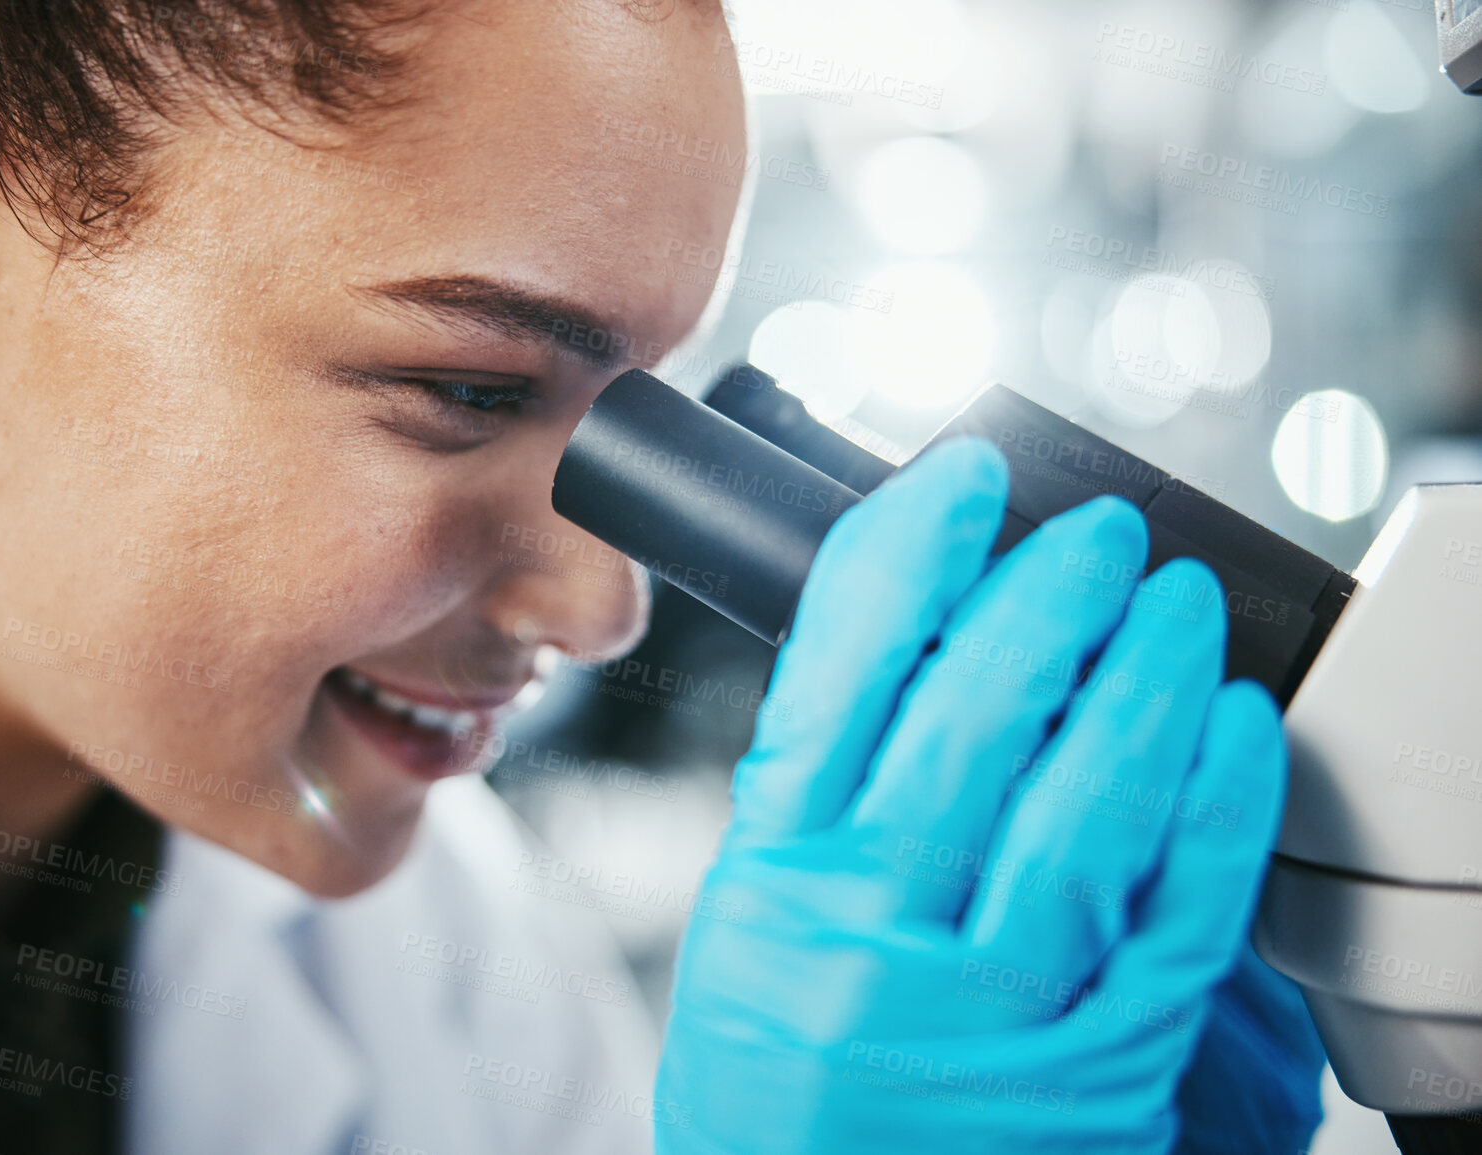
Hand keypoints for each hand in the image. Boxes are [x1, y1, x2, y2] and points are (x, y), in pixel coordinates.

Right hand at [655, 437, 1289, 1153]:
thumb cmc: (781, 1073)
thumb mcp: (752, 924)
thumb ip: (818, 799)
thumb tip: (914, 642)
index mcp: (775, 883)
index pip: (839, 678)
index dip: (907, 555)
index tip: (963, 479)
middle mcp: (869, 936)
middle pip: (972, 722)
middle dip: (1048, 597)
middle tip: (1099, 535)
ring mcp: (984, 1008)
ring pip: (1084, 807)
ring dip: (1144, 679)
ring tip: (1176, 602)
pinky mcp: (1093, 1069)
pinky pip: (1172, 916)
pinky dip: (1212, 807)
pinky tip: (1230, 727)